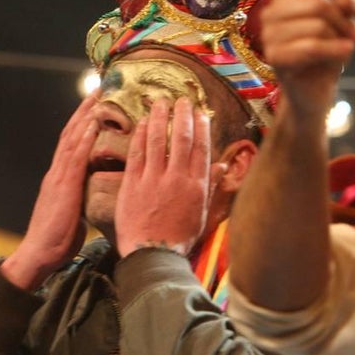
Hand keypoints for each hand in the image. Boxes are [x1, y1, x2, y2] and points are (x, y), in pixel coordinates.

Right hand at [0, 93, 98, 289]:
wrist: (38, 255)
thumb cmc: (57, 241)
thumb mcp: (74, 215)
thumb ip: (82, 199)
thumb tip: (95, 196)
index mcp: (60, 178)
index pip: (73, 143)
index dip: (84, 121)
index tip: (97, 103)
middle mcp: (57, 172)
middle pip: (72, 132)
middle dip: (85, 109)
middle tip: (100, 86)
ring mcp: (58, 177)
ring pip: (72, 138)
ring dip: (85, 114)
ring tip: (99, 93)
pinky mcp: (63, 186)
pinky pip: (75, 156)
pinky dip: (84, 136)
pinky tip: (94, 122)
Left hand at [115, 97, 211, 256]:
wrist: (152, 255)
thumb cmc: (178, 238)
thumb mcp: (201, 214)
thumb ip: (210, 188)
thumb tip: (222, 167)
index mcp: (196, 186)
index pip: (201, 148)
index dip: (201, 127)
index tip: (200, 112)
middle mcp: (177, 178)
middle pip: (181, 139)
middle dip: (182, 115)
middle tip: (181, 100)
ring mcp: (153, 180)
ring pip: (158, 140)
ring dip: (159, 118)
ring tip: (159, 102)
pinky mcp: (133, 184)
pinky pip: (137, 153)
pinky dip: (140, 136)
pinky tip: (141, 123)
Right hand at [261, 0, 354, 121]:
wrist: (315, 93)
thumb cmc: (327, 56)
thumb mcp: (343, 28)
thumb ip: (346, 8)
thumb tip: (345, 0)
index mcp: (289, 0)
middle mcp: (275, 13)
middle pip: (318, 3)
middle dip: (342, 21)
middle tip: (354, 37)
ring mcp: (270, 35)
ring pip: (317, 25)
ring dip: (338, 39)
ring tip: (340, 51)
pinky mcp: (275, 57)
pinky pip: (312, 46)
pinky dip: (333, 51)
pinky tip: (345, 54)